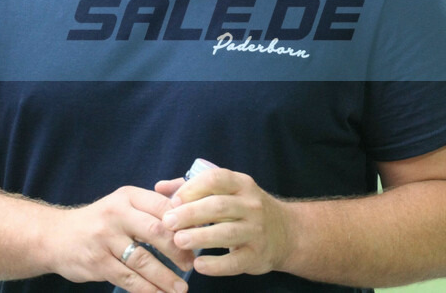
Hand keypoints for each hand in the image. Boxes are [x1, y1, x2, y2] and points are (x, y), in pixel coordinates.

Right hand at [53, 186, 194, 292]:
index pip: (161, 205)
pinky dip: (147, 289)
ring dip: (165, 277)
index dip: (182, 221)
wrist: (56, 237)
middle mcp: (116, 214)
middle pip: (155, 231)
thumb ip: (151, 206)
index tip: (198, 235)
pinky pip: (128, 279)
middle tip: (192, 263)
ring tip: (181, 288)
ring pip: (143, 260)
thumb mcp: (122, 204)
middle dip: (178, 250)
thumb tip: (190, 209)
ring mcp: (105, 239)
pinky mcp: (97, 262)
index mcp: (127, 197)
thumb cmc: (100, 221)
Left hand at [157, 168, 293, 277]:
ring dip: (200, 237)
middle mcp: (252, 205)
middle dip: (190, 214)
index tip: (173, 201)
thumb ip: (193, 188)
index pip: (216, 179)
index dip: (192, 189)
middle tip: (168, 223)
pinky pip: (235, 261)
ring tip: (178, 241)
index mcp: (241, 184)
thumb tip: (160, 187)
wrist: (286, 233)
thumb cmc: (244, 209)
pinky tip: (199, 265)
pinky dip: (216, 265)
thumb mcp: (227, 192)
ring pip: (227, 233)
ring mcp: (256, 230)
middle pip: (218, 206)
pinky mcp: (257, 255)